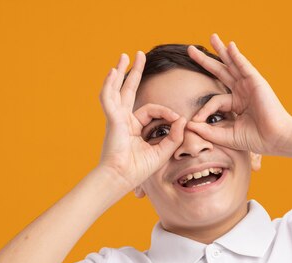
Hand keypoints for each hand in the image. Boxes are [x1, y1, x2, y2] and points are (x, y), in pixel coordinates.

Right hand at [97, 52, 186, 192]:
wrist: (122, 177)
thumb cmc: (138, 169)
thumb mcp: (163, 151)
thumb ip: (174, 136)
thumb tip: (182, 119)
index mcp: (134, 128)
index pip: (153, 111)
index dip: (168, 113)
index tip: (179, 120)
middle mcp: (124, 120)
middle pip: (130, 91)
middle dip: (136, 73)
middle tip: (140, 55)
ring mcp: (117, 118)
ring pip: (119, 89)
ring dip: (122, 72)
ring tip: (126, 55)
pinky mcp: (112, 119)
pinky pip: (109, 98)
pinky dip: (110, 84)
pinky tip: (113, 71)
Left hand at [185, 33, 291, 156]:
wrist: (274, 139)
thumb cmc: (254, 139)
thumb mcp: (226, 136)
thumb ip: (207, 131)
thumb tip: (189, 124)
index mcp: (236, 104)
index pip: (215, 101)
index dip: (204, 110)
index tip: (195, 122)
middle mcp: (242, 91)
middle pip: (221, 72)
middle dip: (206, 61)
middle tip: (191, 50)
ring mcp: (249, 85)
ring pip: (232, 64)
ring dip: (221, 50)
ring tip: (212, 37)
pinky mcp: (256, 82)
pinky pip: (244, 66)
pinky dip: (237, 56)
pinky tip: (230, 46)